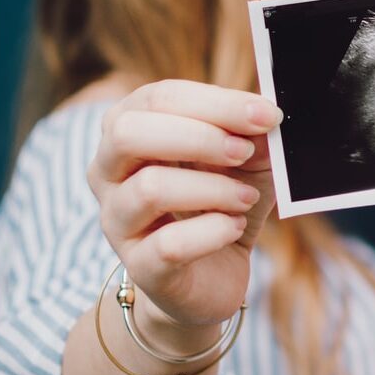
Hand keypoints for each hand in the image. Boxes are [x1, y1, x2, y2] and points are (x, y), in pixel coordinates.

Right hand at [87, 80, 281, 343]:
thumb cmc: (221, 203)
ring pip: (149, 188)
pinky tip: (234, 228)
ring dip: (212, 188)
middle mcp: (108, 172)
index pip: (158, 98)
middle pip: (129, 133)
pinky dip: (213, 231)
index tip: (266, 115)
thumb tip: (266, 113)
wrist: (212, 277)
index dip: (216, 102)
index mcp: (129, 130)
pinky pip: (169, 244)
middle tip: (244, 152)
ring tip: (246, 198)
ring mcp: (117, 221)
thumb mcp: (245, 161)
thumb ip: (253, 134)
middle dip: (199, 137)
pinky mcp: (140, 267)